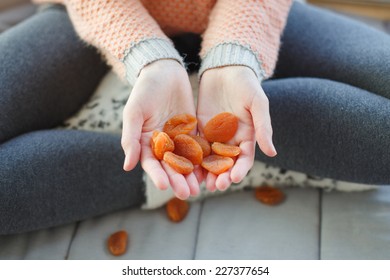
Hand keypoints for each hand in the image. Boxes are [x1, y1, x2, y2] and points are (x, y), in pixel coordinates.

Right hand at [121, 60, 199, 198]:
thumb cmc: (144, 90)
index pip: (151, 163)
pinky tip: (211, 169)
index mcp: (146, 142)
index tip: (165, 186)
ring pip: (186, 160)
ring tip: (200, 188)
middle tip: (187, 193)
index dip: (157, 175)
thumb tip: (127, 166)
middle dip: (178, 180)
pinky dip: (204, 159)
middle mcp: (163, 144)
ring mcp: (179, 138)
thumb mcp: (134, 113)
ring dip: (192, 174)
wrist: (164, 71)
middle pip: (170, 166)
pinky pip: (199, 147)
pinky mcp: (194, 131)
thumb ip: (131, 138)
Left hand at [197, 66, 276, 190]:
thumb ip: (263, 127)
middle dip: (220, 175)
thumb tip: (272, 153)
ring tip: (199, 183)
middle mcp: (230, 139)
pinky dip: (192, 156)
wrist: (226, 68)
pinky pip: (195, 144)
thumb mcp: (258, 103)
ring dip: (205, 171)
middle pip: (225, 162)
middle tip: (214, 186)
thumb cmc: (246, 84)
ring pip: (209, 157)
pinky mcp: (200, 127)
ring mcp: (214, 134)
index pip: (244, 158)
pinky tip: (185, 165)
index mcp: (247, 135)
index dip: (240, 170)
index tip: (233, 179)